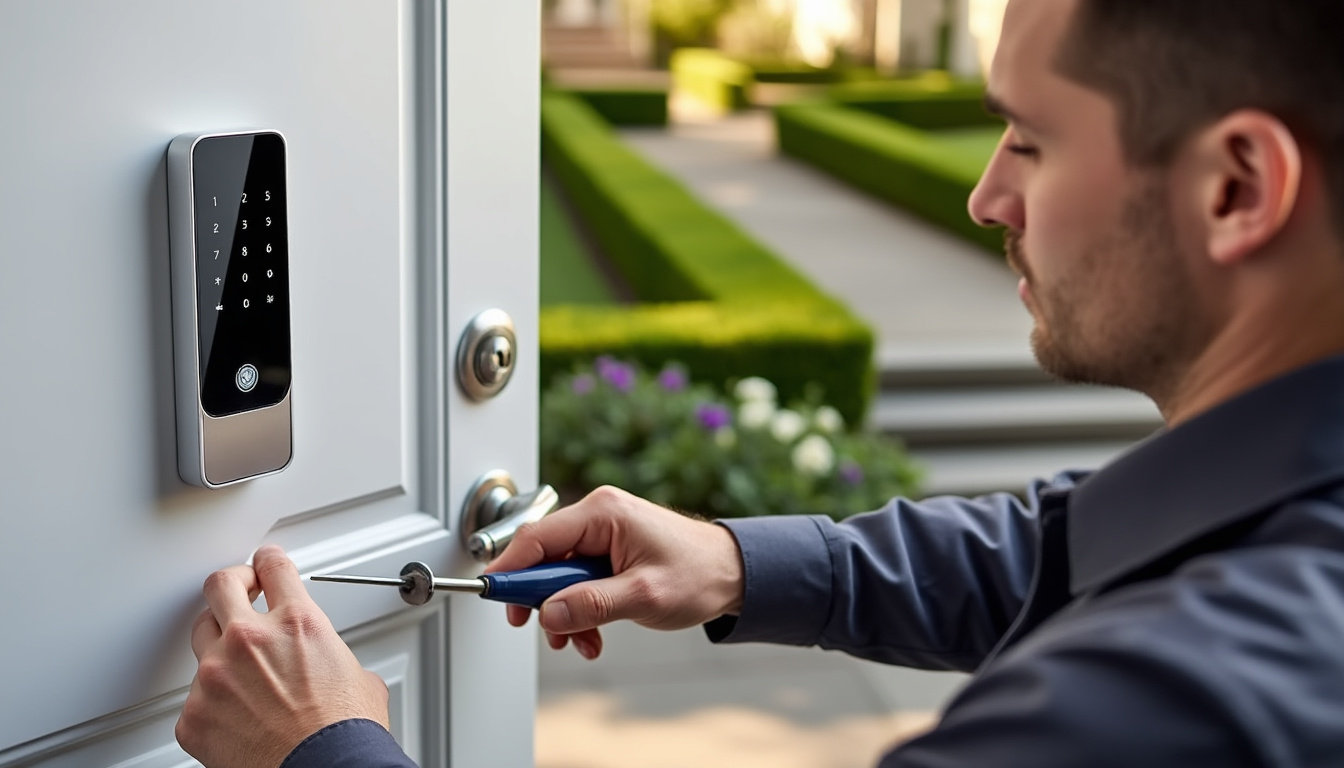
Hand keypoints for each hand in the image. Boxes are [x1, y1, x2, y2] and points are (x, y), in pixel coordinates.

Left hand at [175, 545, 389, 767]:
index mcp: (297, 624)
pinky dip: (212, 701)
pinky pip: (195, 696)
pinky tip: (234, 714)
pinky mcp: (194, 714)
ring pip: (200, 637)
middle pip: (220, 585)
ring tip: (236, 662)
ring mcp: (215, 675)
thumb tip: (326, 664)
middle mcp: (250, 641)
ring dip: (218, 642)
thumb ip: (330, 655)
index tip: (265, 564)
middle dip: (231, 583)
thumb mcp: (356, 676)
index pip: (273, 566)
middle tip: (239, 589)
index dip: (269, 561)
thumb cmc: (343, 735)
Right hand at [485, 486, 744, 659]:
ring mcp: (603, 536)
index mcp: (603, 513)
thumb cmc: (700, 573)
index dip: (511, 569)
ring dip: (565, 614)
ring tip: (583, 642)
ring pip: (558, 577)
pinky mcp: (608, 554)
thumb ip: (591, 604)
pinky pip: (577, 582)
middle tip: (550, 633)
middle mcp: (598, 517)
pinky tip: (593, 636)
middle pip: (544, 559)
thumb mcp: (643, 595)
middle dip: (544, 602)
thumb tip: (548, 614)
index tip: (493, 596)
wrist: (734, 575)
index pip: (538, 538)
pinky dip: (580, 611)